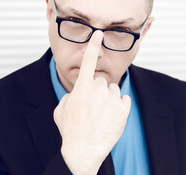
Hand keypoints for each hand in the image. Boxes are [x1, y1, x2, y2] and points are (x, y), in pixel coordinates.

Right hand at [53, 30, 130, 174]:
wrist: (84, 151)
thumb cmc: (71, 131)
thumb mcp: (61, 110)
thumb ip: (70, 94)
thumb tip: (77, 92)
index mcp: (81, 87)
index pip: (88, 60)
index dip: (93, 46)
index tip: (98, 34)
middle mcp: (98, 89)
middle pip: (101, 81)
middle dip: (97, 90)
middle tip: (92, 107)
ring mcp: (112, 98)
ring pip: (112, 90)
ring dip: (108, 99)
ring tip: (101, 114)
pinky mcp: (123, 108)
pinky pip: (123, 99)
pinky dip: (119, 106)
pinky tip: (110, 117)